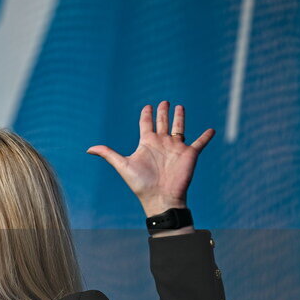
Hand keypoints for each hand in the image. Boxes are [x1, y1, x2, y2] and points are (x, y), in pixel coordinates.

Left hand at [86, 101, 213, 215]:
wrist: (160, 197)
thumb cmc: (140, 183)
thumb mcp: (122, 165)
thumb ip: (108, 154)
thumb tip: (88, 149)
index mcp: (147, 143)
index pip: (146, 124)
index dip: (146, 114)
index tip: (147, 106)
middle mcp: (162, 143)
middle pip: (163, 122)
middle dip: (163, 112)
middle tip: (164, 101)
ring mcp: (176, 148)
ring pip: (180, 127)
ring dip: (180, 117)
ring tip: (180, 106)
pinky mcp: (190, 154)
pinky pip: (200, 142)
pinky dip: (206, 136)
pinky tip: (211, 130)